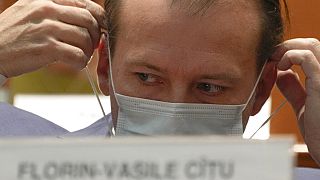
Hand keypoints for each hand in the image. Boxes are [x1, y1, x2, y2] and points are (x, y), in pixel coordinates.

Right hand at [0, 0, 104, 76]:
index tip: (100, 29)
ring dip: (88, 51)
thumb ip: (56, 10)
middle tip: (91, 45)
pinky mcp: (46, 48)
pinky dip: (81, 62)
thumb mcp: (31, 11)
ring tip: (80, 56)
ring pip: (85, 38)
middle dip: (96, 36)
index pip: (85, 4)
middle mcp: (46, 9)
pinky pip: (78, 55)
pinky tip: (76, 64)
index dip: (99, 18)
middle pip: (89, 20)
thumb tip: (87, 16)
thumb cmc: (13, 35)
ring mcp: (46, 28)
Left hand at [271, 38, 319, 165]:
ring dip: (286, 49)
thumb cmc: (319, 132)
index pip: (312, 50)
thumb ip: (295, 88)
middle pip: (311, 43)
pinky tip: (280, 67)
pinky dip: (289, 56)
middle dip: (287, 46)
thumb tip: (282, 73)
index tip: (274, 61)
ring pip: (310, 45)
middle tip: (271, 58)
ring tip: (274, 62)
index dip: (291, 50)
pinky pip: (305, 57)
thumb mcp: (304, 105)